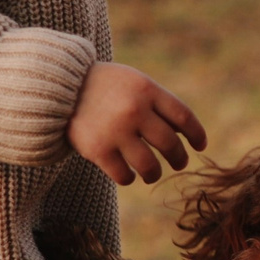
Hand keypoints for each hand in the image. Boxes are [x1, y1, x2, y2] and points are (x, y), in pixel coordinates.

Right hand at [68, 62, 204, 184]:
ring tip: (152, 174)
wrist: (59, 87)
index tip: (200, 146)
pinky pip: (124, 175)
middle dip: (179, 158)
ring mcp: (116, 131)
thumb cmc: (104, 87)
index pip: (183, 117)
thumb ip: (157, 102)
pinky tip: (128, 175)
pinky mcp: (98, 149)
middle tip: (179, 163)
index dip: (196, 135)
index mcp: (147, 90)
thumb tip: (185, 133)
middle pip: (170, 144)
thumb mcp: (133, 82)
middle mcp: (134, 110)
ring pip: (150, 166)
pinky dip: (129, 178)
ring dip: (155, 173)